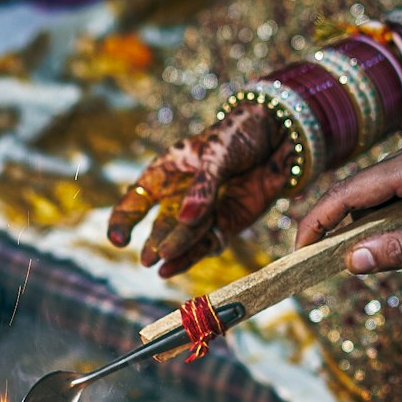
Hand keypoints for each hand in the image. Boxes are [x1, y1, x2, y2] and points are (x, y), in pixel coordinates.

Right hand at [106, 101, 294, 276]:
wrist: (281, 134)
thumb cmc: (240, 133)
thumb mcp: (217, 152)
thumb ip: (203, 185)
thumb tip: (187, 219)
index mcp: (167, 171)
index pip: (136, 199)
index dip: (123, 220)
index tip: (119, 239)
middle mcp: (180, 196)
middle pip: (160, 223)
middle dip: (155, 240)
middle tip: (149, 257)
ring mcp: (203, 212)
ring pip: (184, 236)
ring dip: (174, 249)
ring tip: (161, 264)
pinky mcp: (226, 224)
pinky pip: (206, 244)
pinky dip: (192, 256)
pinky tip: (173, 268)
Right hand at [295, 130, 401, 270]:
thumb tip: (352, 260)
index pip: (350, 192)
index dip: (317, 222)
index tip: (297, 251)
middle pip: (360, 189)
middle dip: (340, 227)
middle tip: (322, 262)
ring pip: (381, 190)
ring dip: (373, 225)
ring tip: (380, 259)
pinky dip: (395, 216)